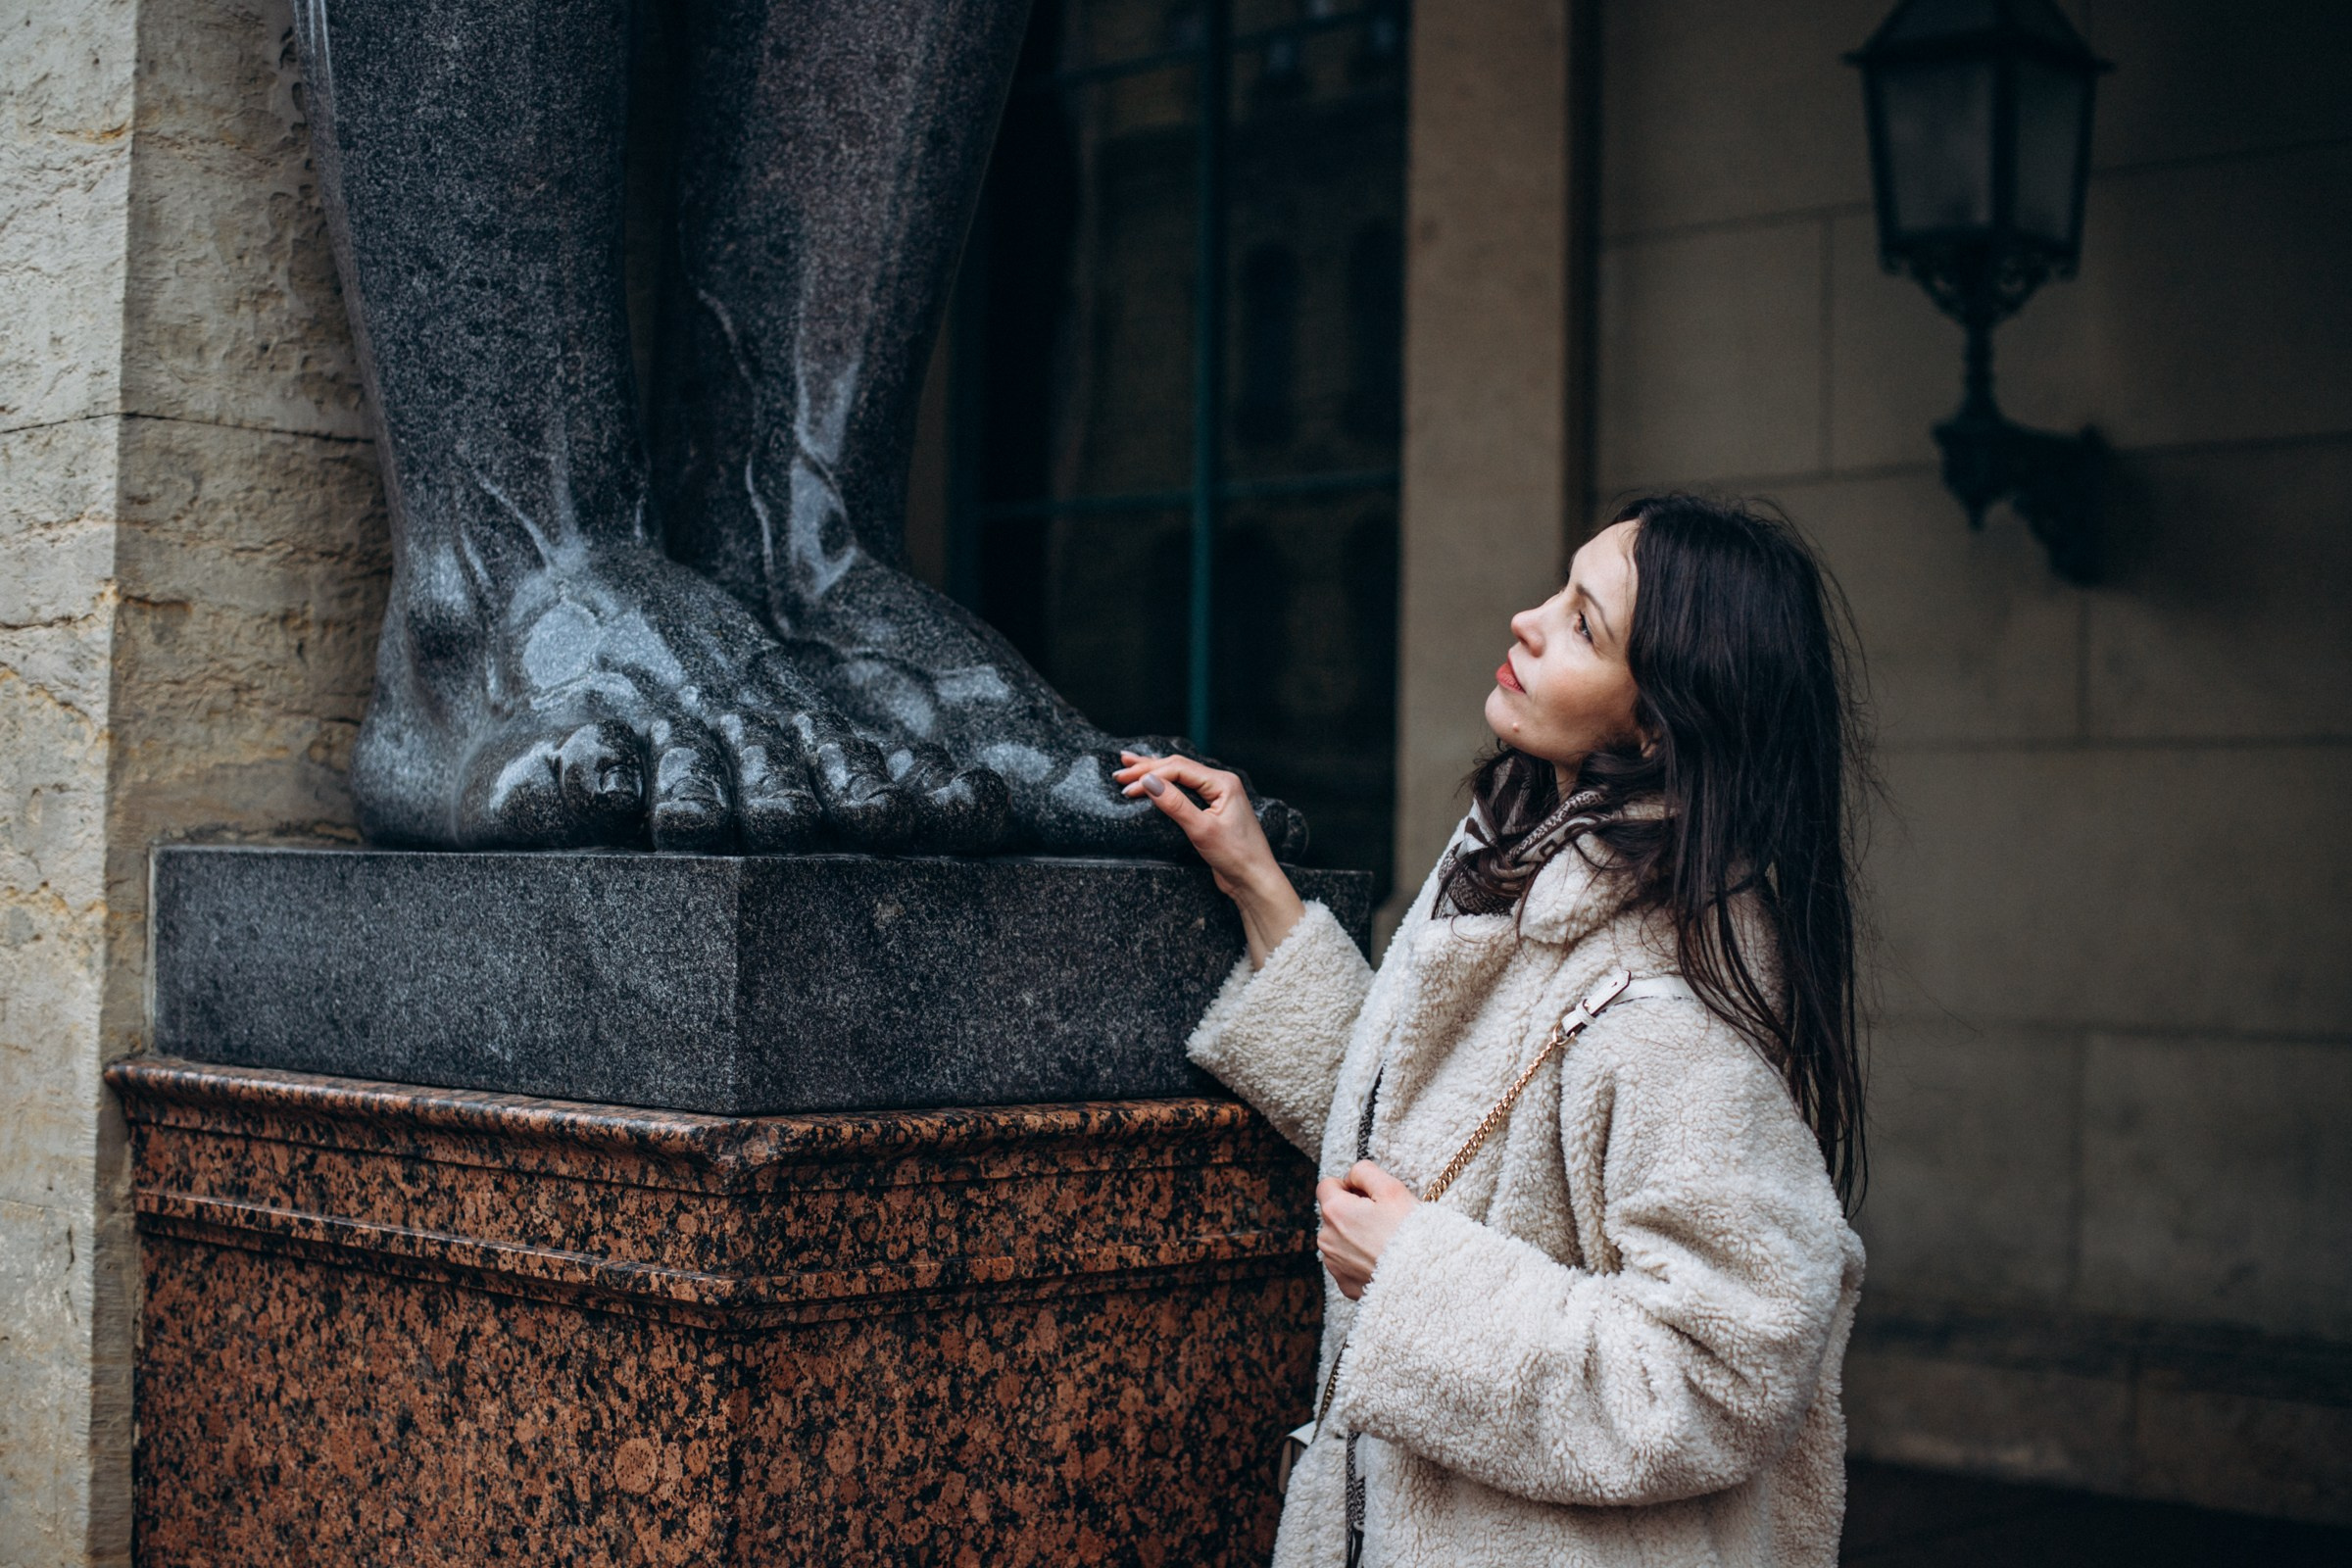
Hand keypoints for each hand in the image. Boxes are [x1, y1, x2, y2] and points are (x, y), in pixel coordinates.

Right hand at [1115, 750, 1303, 967]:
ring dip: (1153, 773)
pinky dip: (1165, 785)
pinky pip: (1184, 789)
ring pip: (1179, 776)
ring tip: (1128, 766)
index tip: (1127, 788)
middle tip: (1119, 775)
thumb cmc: (1236, 856)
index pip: (1179, 769)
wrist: (1254, 879)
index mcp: (1223, 782)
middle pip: (1177, 768)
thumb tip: (1148, 782)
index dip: (1150, 776)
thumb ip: (1175, 804)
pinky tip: (1153, 781)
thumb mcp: (1202, 830)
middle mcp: (1220, 784)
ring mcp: (1216, 795)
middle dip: (1147, 769)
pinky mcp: (1211, 809)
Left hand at [1314, 1161, 1418, 1300]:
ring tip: (1386, 1242)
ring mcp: (1335, 1265)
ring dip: (1357, 1236)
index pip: (1327, 1185)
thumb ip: (1365, 1171)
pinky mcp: (1346, 1285)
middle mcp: (1327, 1239)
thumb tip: (1351, 1175)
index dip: (1350, 1185)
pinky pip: (1348, 1264)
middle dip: (1354, 1212)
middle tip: (1385, 1219)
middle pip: (1334, 1214)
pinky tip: (1383, 1261)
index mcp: (1335, 1212)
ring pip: (1340, 1239)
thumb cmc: (1410, 1233)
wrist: (1425, 1279)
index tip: (1370, 1195)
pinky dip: (1362, 1260)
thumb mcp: (1391, 1188)